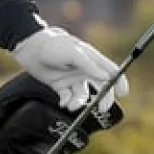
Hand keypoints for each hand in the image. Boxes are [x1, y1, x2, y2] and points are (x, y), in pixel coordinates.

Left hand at [10, 26, 128, 113]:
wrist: (31, 48)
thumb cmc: (53, 45)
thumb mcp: (73, 52)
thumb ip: (88, 64)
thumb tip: (105, 76)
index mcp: (91, 59)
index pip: (111, 71)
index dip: (119, 81)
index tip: (123, 93)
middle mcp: (84, 70)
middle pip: (100, 87)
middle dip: (102, 99)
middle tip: (101, 109)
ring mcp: (73, 78)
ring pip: (83, 95)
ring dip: (79, 102)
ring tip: (72, 106)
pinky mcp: (61, 86)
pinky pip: (68, 98)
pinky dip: (67, 102)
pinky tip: (63, 103)